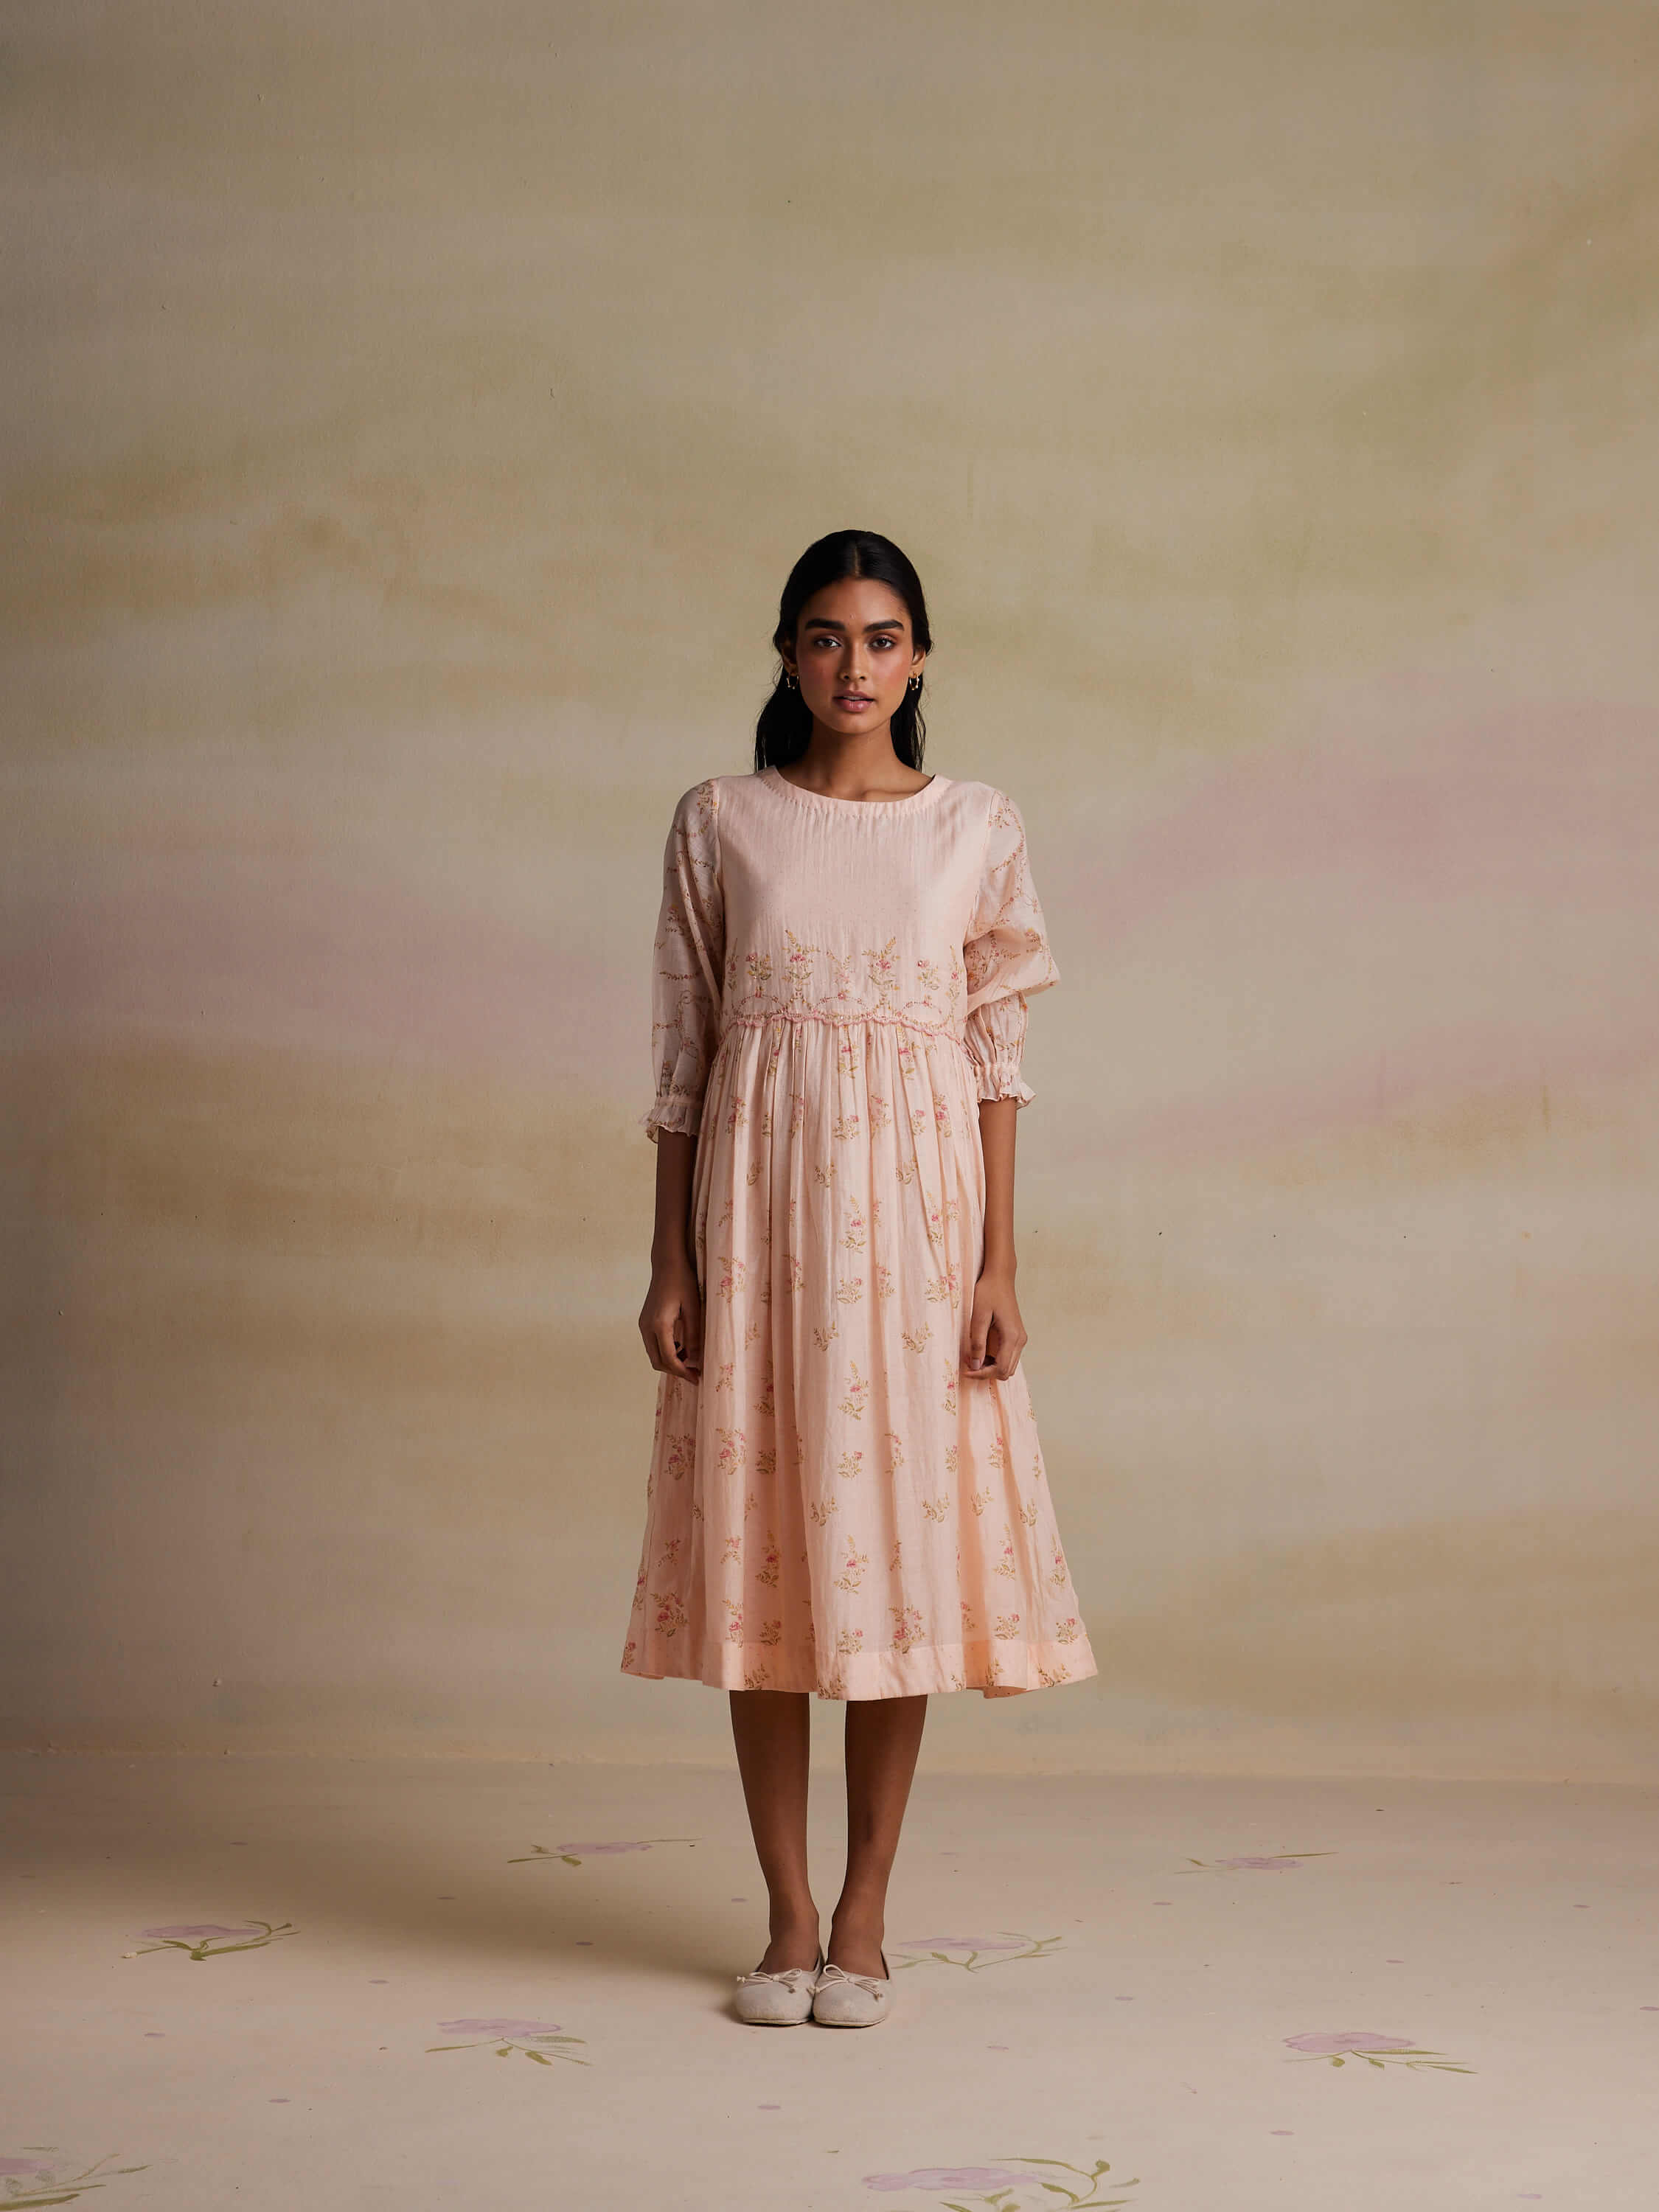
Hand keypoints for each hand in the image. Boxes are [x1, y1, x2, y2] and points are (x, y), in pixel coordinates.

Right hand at [638, 1254, 703, 1381]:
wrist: (667, 1264)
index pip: (669, 1359)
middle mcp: (646, 1327)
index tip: (697, 1378)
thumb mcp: (693, 1309)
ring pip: (654, 1355)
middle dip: (675, 1371)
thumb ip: (694, 1335)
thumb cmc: (683, 1282)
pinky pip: (653, 1345)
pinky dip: (665, 1351)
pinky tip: (681, 1346)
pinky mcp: (644, 1321)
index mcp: (659, 1325)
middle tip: (694, 1373)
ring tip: (690, 1359)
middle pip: (658, 1362)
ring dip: (670, 1362)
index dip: (683, 1372)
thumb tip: (696, 1359)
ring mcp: (643, 1324)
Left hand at [962, 1266, 1025, 1380]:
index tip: (966, 1370)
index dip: (983, 1374)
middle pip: (1007, 1371)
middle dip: (986, 1372)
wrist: (1000, 1277)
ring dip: (991, 1367)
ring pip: (1008, 1366)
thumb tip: (975, 1365)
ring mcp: (1020, 1338)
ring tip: (973, 1357)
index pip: (1001, 1369)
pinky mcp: (1016, 1335)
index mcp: (1012, 1336)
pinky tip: (981, 1350)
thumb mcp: (978, 1316)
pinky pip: (1008, 1356)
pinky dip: (995, 1360)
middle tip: (968, 1364)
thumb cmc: (988, 1293)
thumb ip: (977, 1342)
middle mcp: (1020, 1340)